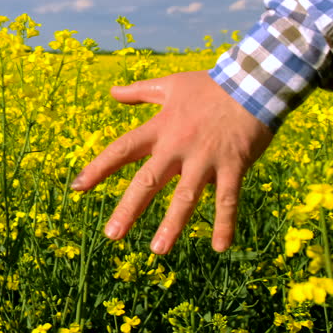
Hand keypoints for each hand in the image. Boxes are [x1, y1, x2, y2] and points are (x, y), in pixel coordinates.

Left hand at [70, 70, 273, 253]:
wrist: (254, 83)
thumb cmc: (210, 85)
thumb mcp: (170, 85)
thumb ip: (139, 92)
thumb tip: (112, 91)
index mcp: (160, 128)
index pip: (122, 150)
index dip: (99, 168)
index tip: (77, 188)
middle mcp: (178, 146)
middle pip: (148, 180)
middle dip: (129, 208)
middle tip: (112, 235)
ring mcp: (205, 158)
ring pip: (186, 196)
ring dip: (173, 224)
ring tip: (158, 250)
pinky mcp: (233, 166)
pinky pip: (227, 199)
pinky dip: (225, 223)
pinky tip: (219, 248)